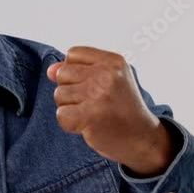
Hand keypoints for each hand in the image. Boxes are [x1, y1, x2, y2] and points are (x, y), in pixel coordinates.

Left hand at [47, 47, 174, 177]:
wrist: (143, 138)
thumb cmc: (121, 108)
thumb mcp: (107, 81)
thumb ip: (77, 70)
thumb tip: (50, 70)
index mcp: (113, 61)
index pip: (73, 54)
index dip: (75, 71)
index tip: (93, 85)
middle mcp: (107, 74)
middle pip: (62, 74)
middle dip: (71, 90)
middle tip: (93, 103)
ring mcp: (98, 95)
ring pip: (59, 94)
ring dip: (71, 108)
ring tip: (92, 114)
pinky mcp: (90, 116)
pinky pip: (61, 114)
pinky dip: (70, 123)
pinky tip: (87, 125)